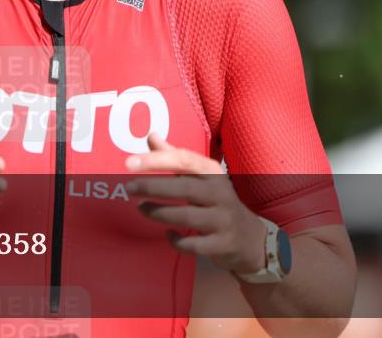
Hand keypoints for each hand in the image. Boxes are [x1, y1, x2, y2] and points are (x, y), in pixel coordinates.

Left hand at [124, 133, 265, 274]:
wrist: (252, 240)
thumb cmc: (217, 202)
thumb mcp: (202, 177)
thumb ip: (176, 158)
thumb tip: (151, 137)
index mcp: (213, 173)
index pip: (183, 160)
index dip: (156, 160)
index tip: (129, 163)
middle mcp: (221, 194)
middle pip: (184, 188)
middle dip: (153, 186)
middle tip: (129, 187)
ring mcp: (223, 220)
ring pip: (186, 217)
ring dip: (159, 213)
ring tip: (141, 208)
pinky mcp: (223, 245)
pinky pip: (193, 244)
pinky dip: (177, 240)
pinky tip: (168, 235)